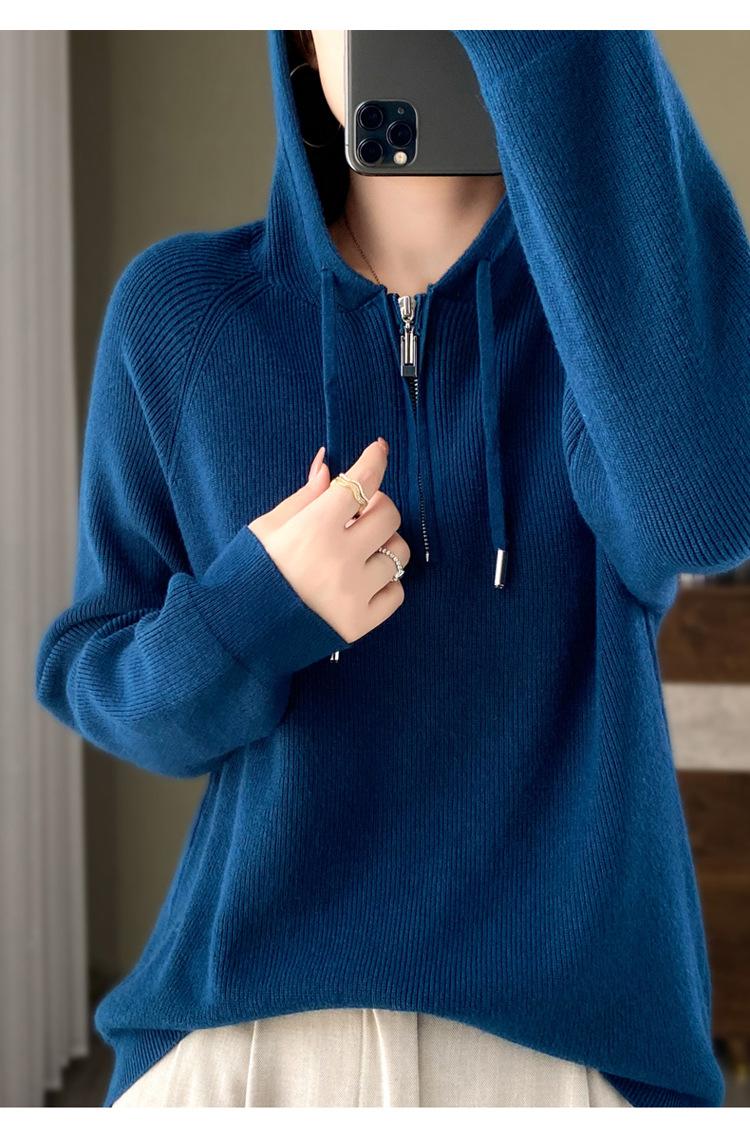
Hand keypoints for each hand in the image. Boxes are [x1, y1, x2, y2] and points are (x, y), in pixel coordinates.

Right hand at [248, 439, 409, 643]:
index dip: (374, 460)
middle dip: (378, 507)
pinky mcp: (361, 623)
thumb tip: (329, 467)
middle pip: (389, 515)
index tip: (379, 449)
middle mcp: (340, 558)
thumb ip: (304, 498)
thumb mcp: (266, 528)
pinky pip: (396, 593)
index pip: (360, 483)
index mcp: (314, 528)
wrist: (238, 633)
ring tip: (360, 552)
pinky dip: (385, 584)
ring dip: (383, 545)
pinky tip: (362, 582)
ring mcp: (354, 592)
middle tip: (359, 514)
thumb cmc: (249, 572)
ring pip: (398, 554)